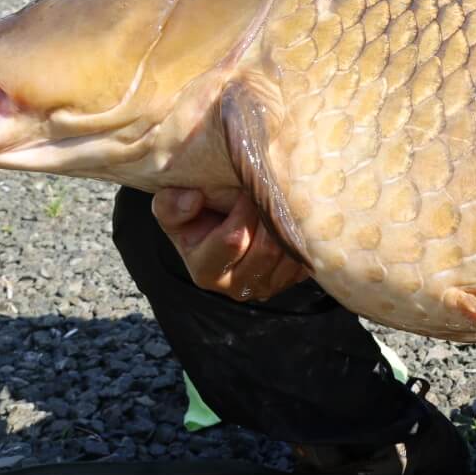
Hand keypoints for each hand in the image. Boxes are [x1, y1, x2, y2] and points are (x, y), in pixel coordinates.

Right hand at [152, 188, 308, 302]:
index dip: (244, 210)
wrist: (214, 228)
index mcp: (205, 271)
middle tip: (271, 190)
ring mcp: (265, 287)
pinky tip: (293, 218)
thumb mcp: (171, 210)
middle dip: (270, 216)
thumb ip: (171, 206)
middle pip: (265, 250)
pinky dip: (302, 237)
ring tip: (282, 200)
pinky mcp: (287, 281)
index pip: (234, 240)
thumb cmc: (194, 218)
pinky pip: (304, 260)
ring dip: (288, 225)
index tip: (248, 187)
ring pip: (288, 255)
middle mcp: (235, 287)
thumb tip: (194, 199)